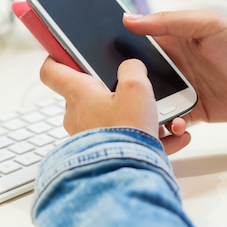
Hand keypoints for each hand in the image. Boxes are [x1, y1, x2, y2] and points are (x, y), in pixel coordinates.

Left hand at [40, 57, 191, 153]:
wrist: (126, 174)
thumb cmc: (126, 130)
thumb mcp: (136, 87)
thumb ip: (132, 69)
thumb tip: (131, 67)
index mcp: (78, 92)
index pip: (51, 71)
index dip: (57, 57)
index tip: (65, 52)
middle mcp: (78, 114)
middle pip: (89, 93)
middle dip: (114, 89)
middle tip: (136, 87)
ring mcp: (90, 135)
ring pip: (113, 118)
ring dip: (137, 115)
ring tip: (164, 117)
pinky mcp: (105, 153)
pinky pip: (127, 140)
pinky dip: (149, 137)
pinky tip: (174, 136)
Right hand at [123, 10, 226, 124]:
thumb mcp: (206, 25)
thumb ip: (168, 22)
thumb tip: (128, 19)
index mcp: (172, 41)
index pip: (137, 44)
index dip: (118, 50)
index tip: (98, 58)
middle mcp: (172, 65)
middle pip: (139, 76)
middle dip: (127, 85)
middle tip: (116, 94)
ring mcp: (181, 89)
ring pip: (151, 101)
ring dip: (146, 108)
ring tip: (144, 113)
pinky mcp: (192, 110)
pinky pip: (171, 120)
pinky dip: (168, 125)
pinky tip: (176, 123)